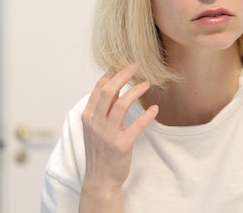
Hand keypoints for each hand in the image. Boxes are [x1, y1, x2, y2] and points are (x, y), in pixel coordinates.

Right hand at [80, 65, 158, 192]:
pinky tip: (154, 109)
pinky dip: (147, 115)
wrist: (100, 178)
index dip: (112, 73)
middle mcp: (96, 123)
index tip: (123, 64)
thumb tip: (116, 84)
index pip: (99, 88)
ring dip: (135, 91)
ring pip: (121, 104)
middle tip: (136, 66)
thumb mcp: (96, 126)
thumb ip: (104, 107)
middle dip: (123, 75)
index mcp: (88, 116)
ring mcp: (107, 134)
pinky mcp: (121, 145)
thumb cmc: (100, 150)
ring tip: (146, 83)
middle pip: (109, 91)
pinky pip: (137, 125)